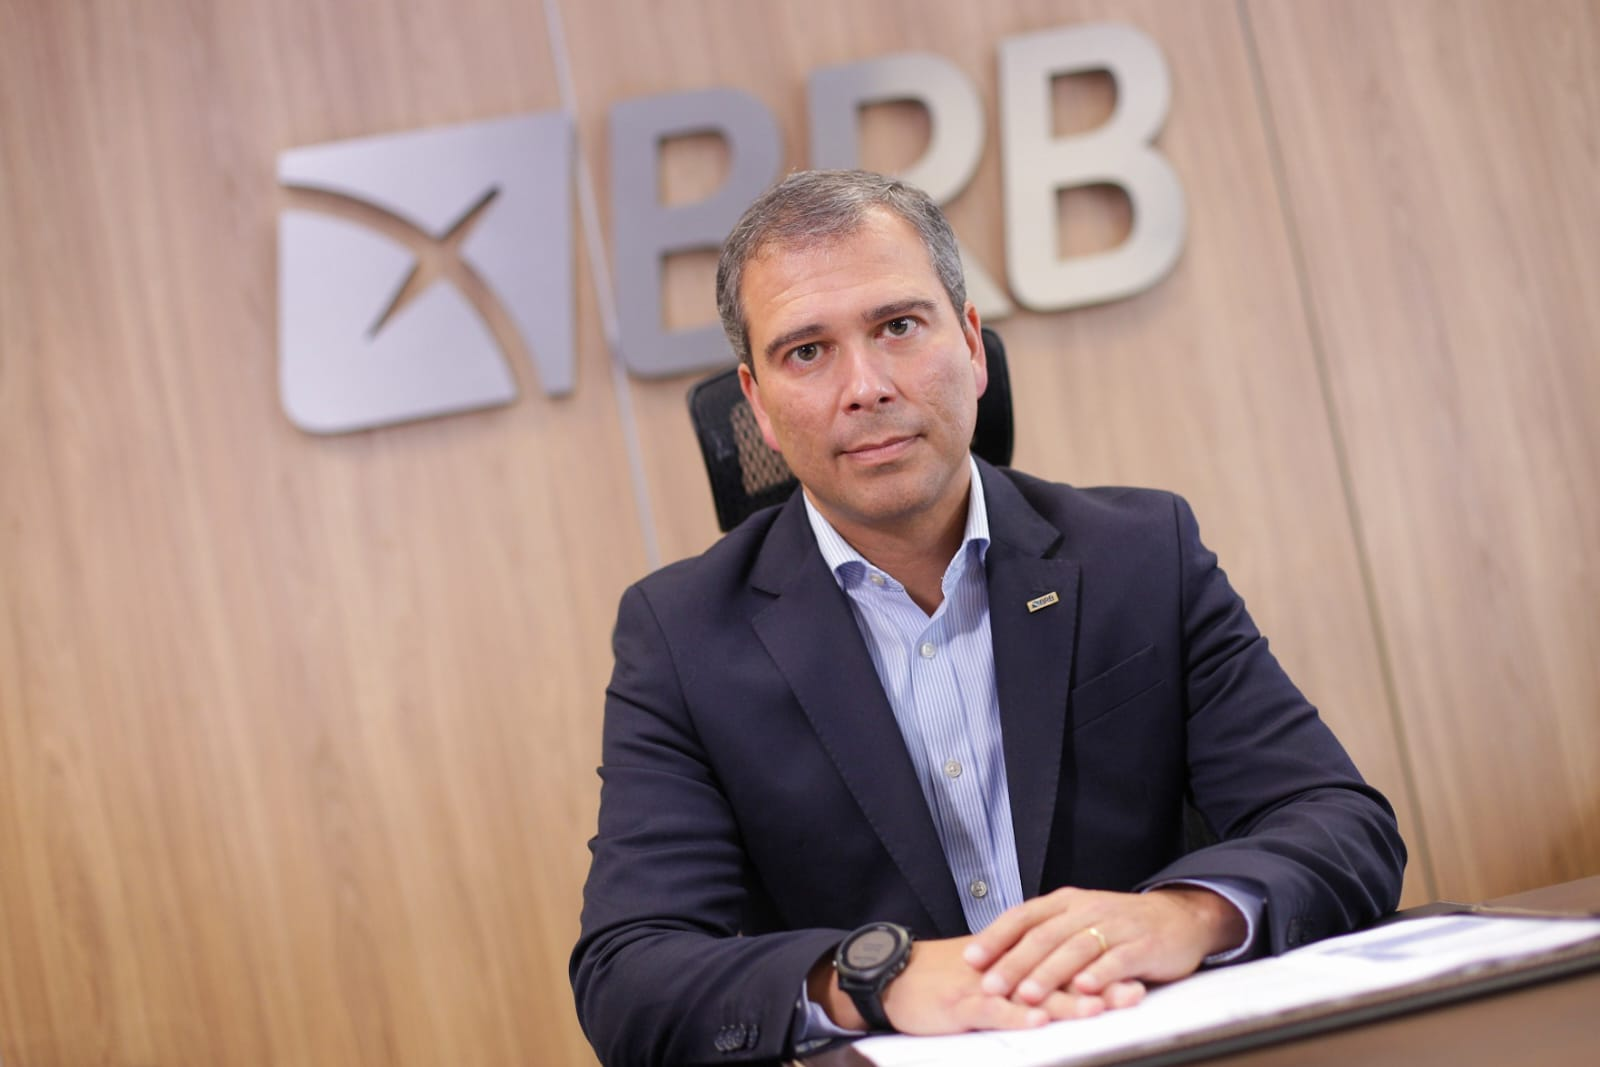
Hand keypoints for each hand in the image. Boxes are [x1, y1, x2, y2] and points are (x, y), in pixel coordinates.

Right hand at [809, 935, 1143, 1034]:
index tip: (1137, 974)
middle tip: (1133, 991)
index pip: (1066, 962)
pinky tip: (1037, 1022)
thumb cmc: (944, 981)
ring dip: (1066, 1000)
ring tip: (1098, 1007)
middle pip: (1059, 975)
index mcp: (1017, 962)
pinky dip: (1015, 1016)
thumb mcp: (991, 976)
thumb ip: (1026, 979)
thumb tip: (1067, 988)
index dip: (1101, 969)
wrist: (896, 976)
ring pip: (1032, 991)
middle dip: (1099, 985)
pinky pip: (992, 1010)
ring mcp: (985, 985)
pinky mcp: (961, 1003)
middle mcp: (1007, 969)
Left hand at [963, 886, 1245, 1003]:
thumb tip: (997, 959)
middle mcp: (1086, 909)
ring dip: (1049, 973)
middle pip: (1044, 935)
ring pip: (1075, 948)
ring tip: (1028, 994)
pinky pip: (1117, 959)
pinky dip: (1099, 974)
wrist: (1177, 918)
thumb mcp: (1077, 920)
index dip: (996, 937)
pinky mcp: (1143, 945)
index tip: (971, 959)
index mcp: (1065, 902)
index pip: (1023, 916)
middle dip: (1015, 963)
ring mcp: (1115, 926)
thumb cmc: (1119, 925)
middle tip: (991, 986)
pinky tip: (1083, 988)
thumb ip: (1044, 934)